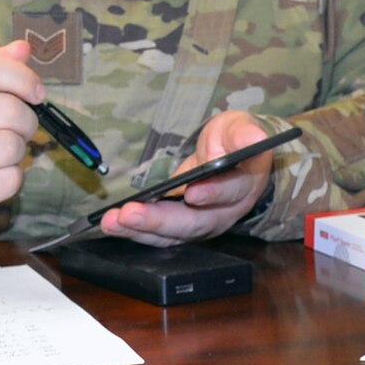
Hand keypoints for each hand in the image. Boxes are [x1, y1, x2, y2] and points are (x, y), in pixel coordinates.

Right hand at [0, 40, 43, 237]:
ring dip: (17, 151)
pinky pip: (10, 179)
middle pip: (9, 110)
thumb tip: (23, 48)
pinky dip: (10, 178)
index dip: (23, 77)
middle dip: (26, 121)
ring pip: (12, 146)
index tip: (37, 93)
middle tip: (18, 129)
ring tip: (0, 154)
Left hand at [100, 110, 273, 246]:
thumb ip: (243, 134)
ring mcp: (199, 225)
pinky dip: (134, 232)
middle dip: (159, 220)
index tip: (192, 192)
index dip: (212, 193)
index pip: (229, 192)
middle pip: (192, 223)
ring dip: (139, 231)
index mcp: (242, 186)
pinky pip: (158, 235)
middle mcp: (222, 213)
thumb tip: (253, 138)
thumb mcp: (239, 129)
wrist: (232, 163)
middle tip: (129, 213)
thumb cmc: (233, 143)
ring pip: (171, 235)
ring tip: (111, 222)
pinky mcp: (179, 228)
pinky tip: (111, 224)